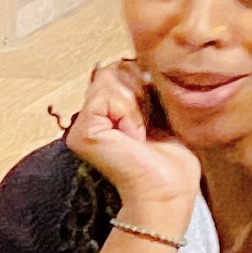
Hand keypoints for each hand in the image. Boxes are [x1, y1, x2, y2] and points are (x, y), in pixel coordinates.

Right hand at [65, 58, 201, 225]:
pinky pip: (107, 98)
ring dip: (135, 102)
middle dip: (139, 88)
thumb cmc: (169, 161)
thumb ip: (143, 87)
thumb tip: (137, 61)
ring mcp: (82, 127)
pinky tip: (133, 136)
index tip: (154, 110)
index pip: (117, 70)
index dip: (141, 81)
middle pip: (113, 69)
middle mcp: (88, 119)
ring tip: (140, 130)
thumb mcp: (159, 111)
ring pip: (110, 78)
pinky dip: (129, 114)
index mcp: (104, 114)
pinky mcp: (83, 132)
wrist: (167, 192)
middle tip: (147, 122)